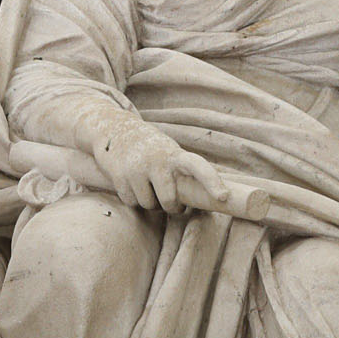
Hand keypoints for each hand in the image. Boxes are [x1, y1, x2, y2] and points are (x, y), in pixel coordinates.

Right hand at [92, 120, 226, 213]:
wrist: (115, 130)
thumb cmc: (152, 149)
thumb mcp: (169, 153)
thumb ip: (181, 173)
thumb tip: (200, 201)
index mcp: (175, 155)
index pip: (198, 166)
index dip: (212, 181)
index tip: (223, 197)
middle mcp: (157, 160)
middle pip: (169, 200)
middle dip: (171, 207)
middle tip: (173, 204)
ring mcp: (137, 168)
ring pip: (148, 204)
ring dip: (150, 203)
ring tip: (148, 186)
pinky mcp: (120, 176)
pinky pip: (131, 202)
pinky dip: (133, 199)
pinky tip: (132, 184)